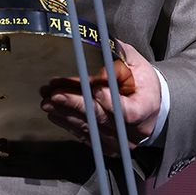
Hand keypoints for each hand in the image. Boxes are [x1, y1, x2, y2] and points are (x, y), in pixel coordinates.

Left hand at [40, 41, 160, 154]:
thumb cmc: (139, 78)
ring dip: (66, 113)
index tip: (96, 89)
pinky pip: (86, 136)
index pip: (130, 111)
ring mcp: (121, 141)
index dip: (112, 102)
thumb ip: (118, 54)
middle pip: (103, 118)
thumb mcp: (134, 60)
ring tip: (48, 100)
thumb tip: (98, 48)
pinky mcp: (108, 146)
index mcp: (147, 106)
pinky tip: (55, 112)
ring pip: (90, 128)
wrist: (147, 102)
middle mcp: (135, 130)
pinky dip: (68, 123)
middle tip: (56, 94)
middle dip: (76, 104)